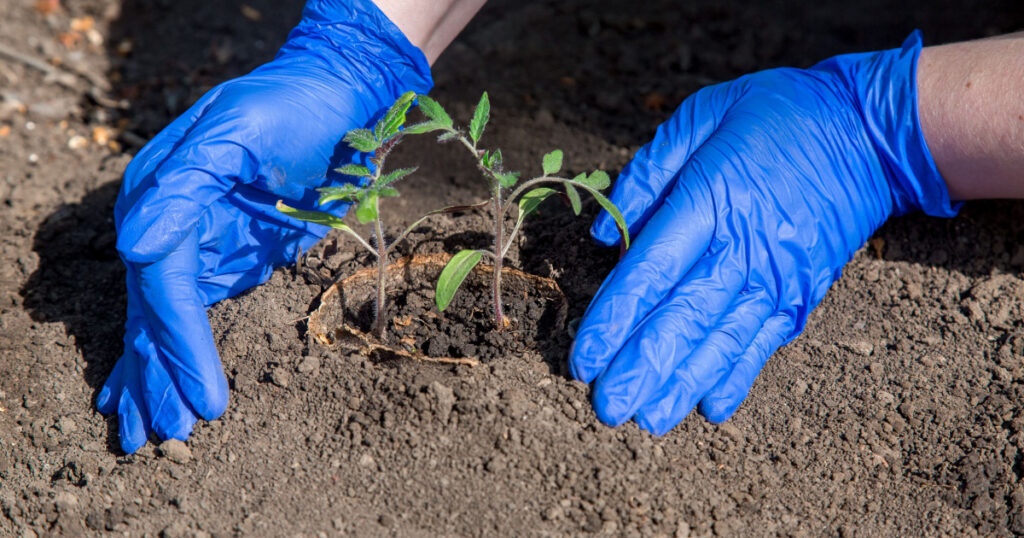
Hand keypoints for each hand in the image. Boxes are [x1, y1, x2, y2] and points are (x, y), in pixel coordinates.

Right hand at [99, 0, 431, 452]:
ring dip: (160, 375)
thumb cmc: (288, 105)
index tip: (201, 400)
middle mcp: (168, 223)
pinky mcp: (226, 256)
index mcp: (161, 194)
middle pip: (156, 312)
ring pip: (165, 319)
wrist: (334, 95)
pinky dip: (175, 351)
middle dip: (162, 376)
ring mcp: (197, 243)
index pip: (165, 285)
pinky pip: (190, 311)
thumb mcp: (235, 130)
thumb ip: (183, 186)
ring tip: (158, 432)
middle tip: (168, 435)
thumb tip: (136, 248)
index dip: (182, 345)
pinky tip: (159, 388)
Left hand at [571, 32, 958, 434]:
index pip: (651, 273)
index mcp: (710, 201)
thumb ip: (650, 172)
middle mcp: (742, 248)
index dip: (615, 321)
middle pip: (683, 318)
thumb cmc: (777, 115)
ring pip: (722, 340)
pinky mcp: (802, 293)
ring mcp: (777, 276)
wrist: (870, 133)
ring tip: (648, 420)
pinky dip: (738, 376)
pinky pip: (765, 342)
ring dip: (682, 383)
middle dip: (642, 367)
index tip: (584, 358)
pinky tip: (711, 408)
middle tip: (607, 408)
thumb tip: (604, 234)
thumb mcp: (705, 115)